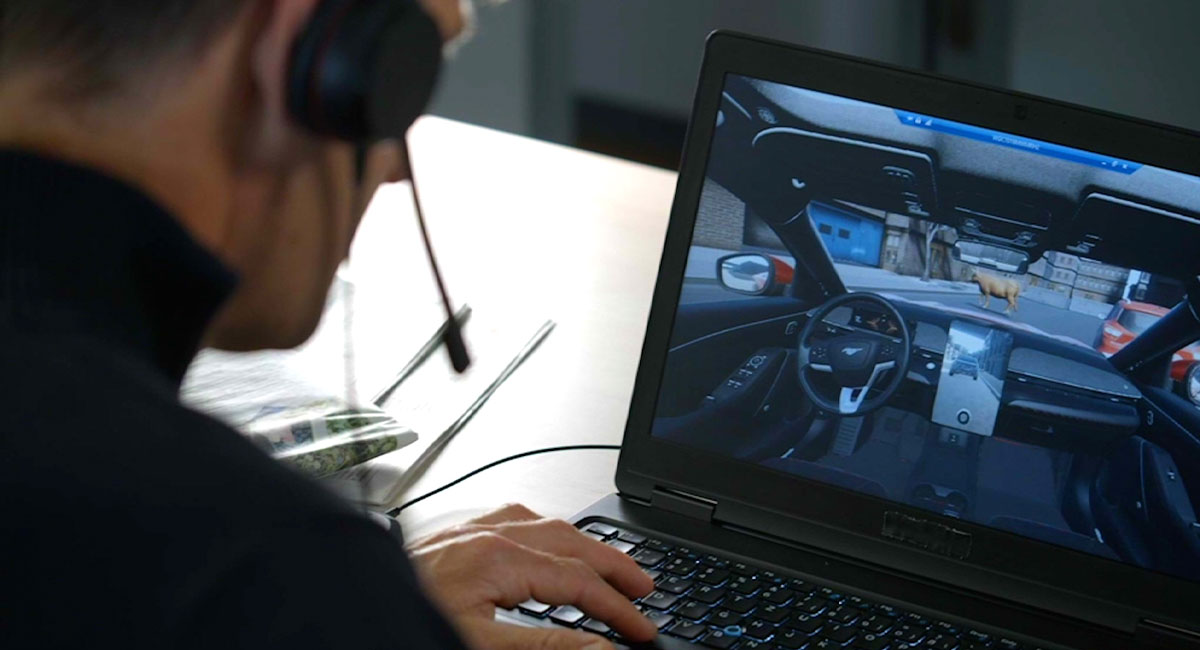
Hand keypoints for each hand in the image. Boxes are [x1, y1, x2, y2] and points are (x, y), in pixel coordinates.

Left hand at [408, 504, 656, 649]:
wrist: (348, 609)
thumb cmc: (404, 623)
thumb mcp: (483, 646)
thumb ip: (548, 644)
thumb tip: (602, 648)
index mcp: (497, 557)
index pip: (578, 580)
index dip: (617, 607)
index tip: (642, 629)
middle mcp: (485, 534)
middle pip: (570, 541)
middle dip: (613, 565)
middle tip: (646, 588)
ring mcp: (467, 530)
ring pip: (544, 524)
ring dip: (583, 544)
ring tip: (610, 563)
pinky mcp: (451, 536)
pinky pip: (512, 518)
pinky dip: (544, 531)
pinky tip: (547, 540)